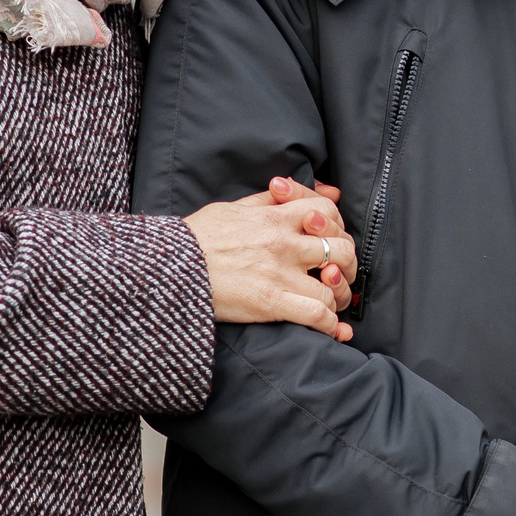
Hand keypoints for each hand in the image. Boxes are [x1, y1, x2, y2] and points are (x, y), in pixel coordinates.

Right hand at [182, 177, 356, 340]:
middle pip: (341, 249)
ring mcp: (280, 273)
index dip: (338, 229)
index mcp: (275, 216)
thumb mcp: (234, 207)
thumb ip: (271, 198)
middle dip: (347, 265)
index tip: (332, 243)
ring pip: (334, 286)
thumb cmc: (197, 238)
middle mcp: (284, 242)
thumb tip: (300, 188)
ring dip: (339, 299)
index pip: (329, 212)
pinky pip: (318, 314)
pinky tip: (327, 327)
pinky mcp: (271, 302)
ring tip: (333, 306)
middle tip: (340, 277)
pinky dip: (329, 324)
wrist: (169, 267)